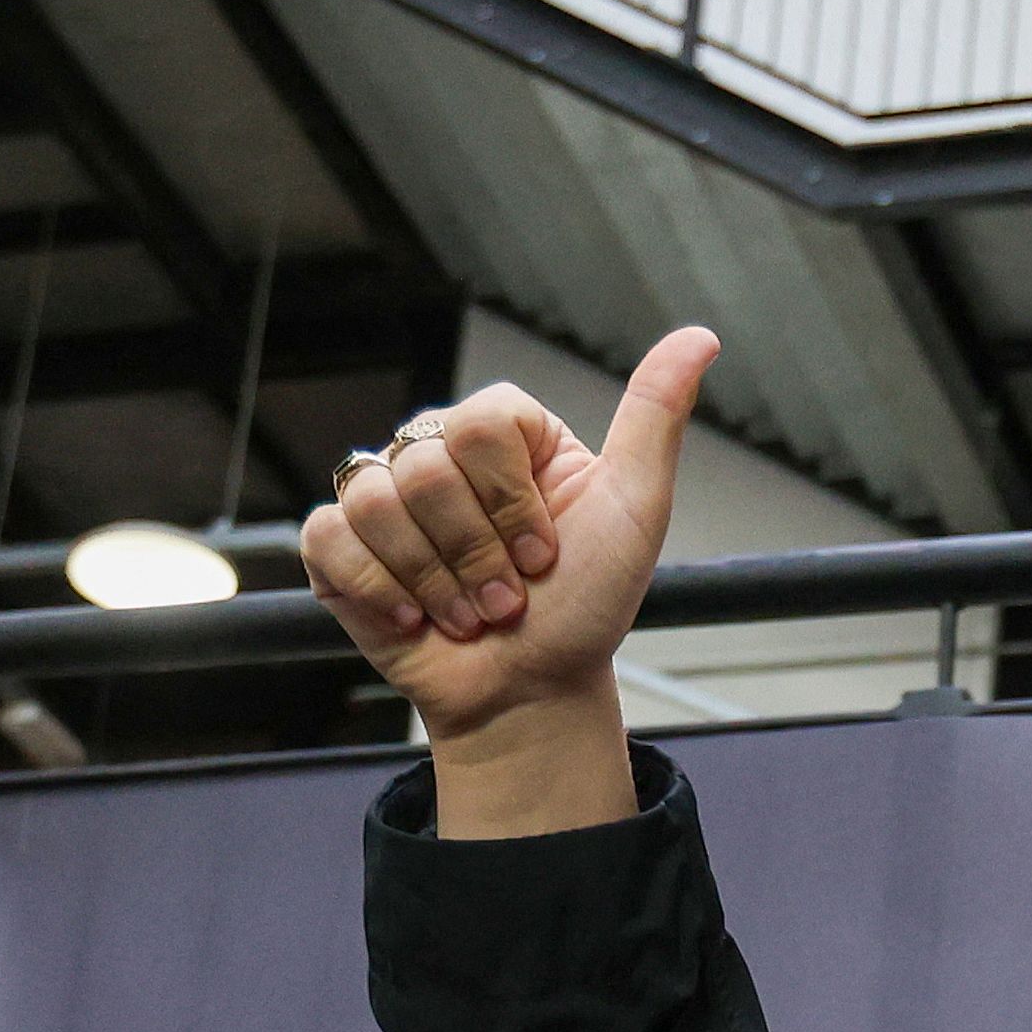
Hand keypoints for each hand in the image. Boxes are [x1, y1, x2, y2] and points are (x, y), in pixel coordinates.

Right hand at [299, 336, 718, 835]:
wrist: (529, 693)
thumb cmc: (584, 608)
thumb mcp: (637, 510)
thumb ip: (656, 416)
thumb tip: (700, 338)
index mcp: (505, 436)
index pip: (483, 422)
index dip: (513, 502)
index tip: (545, 553)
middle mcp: (440, 455)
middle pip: (428, 467)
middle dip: (476, 554)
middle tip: (507, 595)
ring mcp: (385, 498)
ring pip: (376, 501)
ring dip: (434, 580)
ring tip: (468, 611)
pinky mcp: (340, 547)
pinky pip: (332, 537)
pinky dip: (380, 589)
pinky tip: (414, 615)